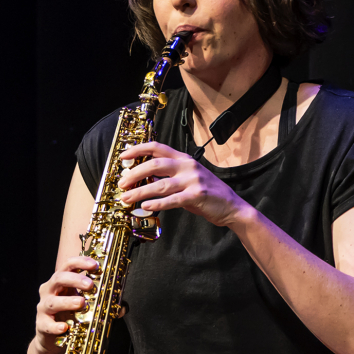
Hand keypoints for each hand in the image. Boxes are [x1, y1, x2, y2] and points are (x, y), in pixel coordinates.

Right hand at [33, 254, 99, 347]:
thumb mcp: (85, 306)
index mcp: (61, 282)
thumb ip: (103, 304)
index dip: (80, 262)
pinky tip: (65, 328)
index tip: (95, 265)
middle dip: (75, 280)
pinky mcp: (41, 325)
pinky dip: (56, 326)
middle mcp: (49, 291)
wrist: (53, 339)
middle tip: (90, 285)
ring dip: (67, 302)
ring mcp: (43, 308)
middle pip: (58, 278)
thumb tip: (123, 308)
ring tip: (81, 303)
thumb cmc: (70, 316)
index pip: (68, 265)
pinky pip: (47, 325)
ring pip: (52, 302)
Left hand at [117, 142, 248, 225]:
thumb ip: (168, 175)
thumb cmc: (206, 193)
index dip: (138, 149)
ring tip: (126, 197)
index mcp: (184, 159)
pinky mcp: (197, 196)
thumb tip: (143, 178)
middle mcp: (187, 166)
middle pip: (155, 164)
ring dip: (140, 191)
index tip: (123, 156)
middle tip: (121, 182)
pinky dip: (157, 203)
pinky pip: (173, 199)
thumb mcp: (187, 178)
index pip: (157, 148)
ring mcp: (193, 180)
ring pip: (160, 184)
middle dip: (135, 173)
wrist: (231, 206)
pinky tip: (145, 206)